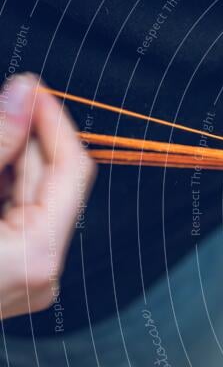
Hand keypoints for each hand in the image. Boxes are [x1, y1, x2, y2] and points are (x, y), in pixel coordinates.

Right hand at [0, 74, 95, 318]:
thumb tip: (21, 94)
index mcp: (38, 254)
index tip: (30, 87)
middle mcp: (42, 271)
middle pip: (49, 184)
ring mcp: (26, 279)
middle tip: (2, 101)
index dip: (54, 122)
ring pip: (28, 199)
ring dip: (7, 161)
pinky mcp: (7, 277)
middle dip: (24, 137)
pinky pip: (12, 219)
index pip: (72, 171)